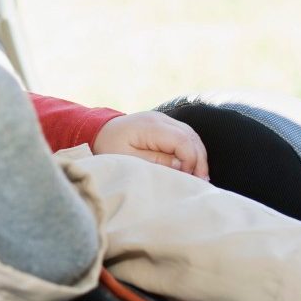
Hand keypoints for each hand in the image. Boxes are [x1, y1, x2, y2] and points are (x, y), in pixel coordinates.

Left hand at [92, 111, 209, 179]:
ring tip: (199, 176)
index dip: (191, 160)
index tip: (190, 178)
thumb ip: (156, 161)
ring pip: (192, 135)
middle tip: (202, 181)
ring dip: (197, 155)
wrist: (99, 131)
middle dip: (199, 160)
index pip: (182, 140)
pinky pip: (185, 135)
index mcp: (150, 126)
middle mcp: (160, 118)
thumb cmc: (110, 147)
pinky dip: (191, 150)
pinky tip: (191, 166)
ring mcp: (164, 119)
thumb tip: (182, 166)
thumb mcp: (129, 159)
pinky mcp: (164, 124)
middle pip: (191, 137)